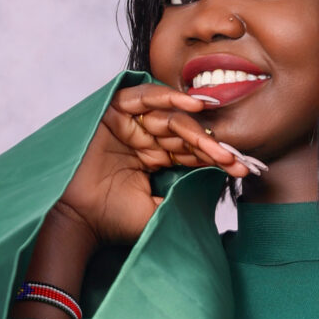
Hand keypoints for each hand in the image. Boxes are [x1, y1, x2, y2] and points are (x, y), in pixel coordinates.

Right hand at [59, 81, 250, 246]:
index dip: (216, 159)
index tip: (241, 169)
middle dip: (210, 146)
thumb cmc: (112, 221)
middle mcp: (144, 140)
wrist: (77, 221)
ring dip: (195, 125)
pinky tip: (192, 104)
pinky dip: (166, 97)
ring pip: (169, 118)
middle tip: (232, 159)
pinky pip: (143, 98)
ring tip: (217, 136)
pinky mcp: (113, 112)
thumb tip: (216, 192)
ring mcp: (129, 125)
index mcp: (155, 161)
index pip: (192, 153)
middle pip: (185, 134)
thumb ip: (183, 198)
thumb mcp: (158, 212)